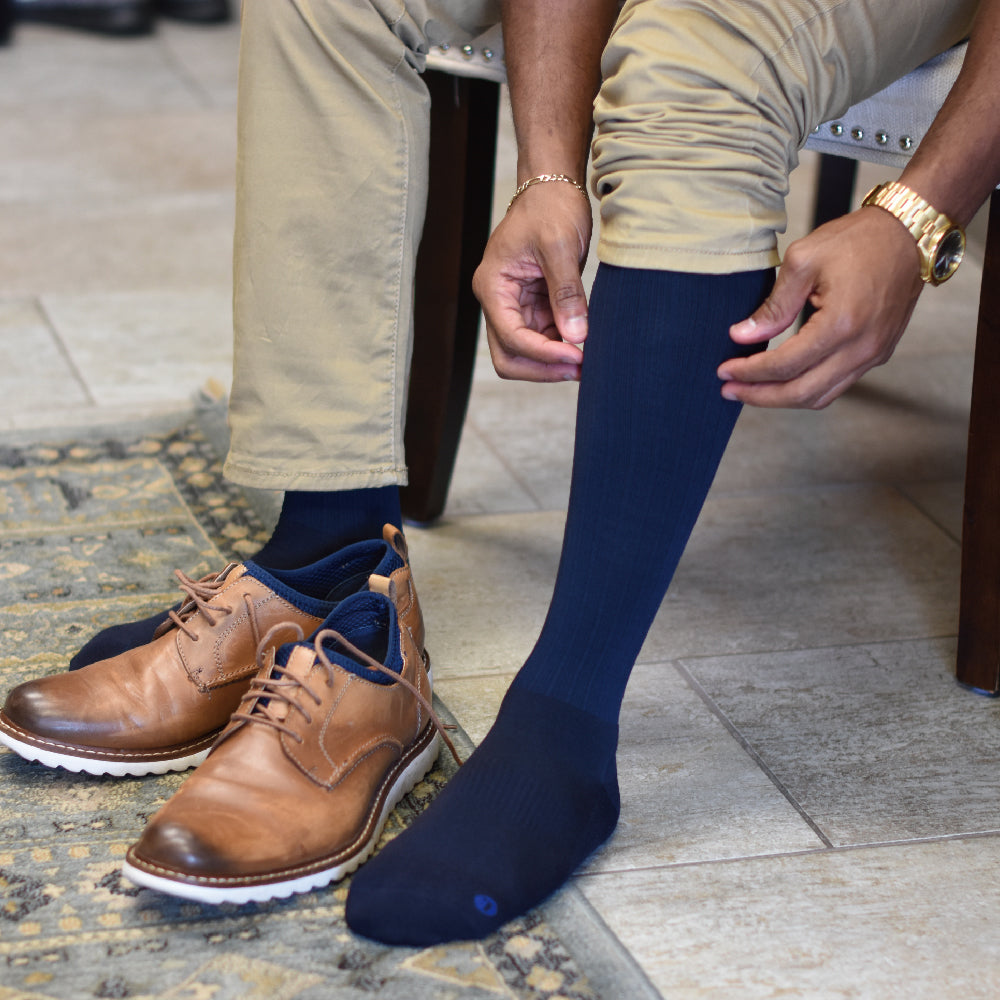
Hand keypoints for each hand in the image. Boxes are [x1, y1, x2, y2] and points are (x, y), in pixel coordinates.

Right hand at [472, 182, 591, 381]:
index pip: (511, 337)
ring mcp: (515, 307)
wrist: (553, 188)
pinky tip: (585, 346)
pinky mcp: (534, 306)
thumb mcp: (560, 246)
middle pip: (509, 356)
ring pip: (526, 353)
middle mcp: (498, 301)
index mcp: (493, 286)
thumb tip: (576, 337)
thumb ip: (566, 293)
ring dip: (553, 362)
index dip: (543, 353)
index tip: (577, 356)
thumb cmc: (550, 208)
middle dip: (541, 369)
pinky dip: (561, 347)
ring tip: (588, 361)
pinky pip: (543, 338)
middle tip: (579, 370)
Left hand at [717, 207, 924, 408]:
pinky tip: (783, 379)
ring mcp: (874, 354)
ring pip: (820, 396)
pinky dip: (806, 388)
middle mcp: (862, 347)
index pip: (784, 365)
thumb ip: (772, 306)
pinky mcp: (879, 353)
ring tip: (750, 389)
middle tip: (729, 390)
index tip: (724, 370)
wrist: (909, 232)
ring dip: (781, 399)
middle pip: (800, 393)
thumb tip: (742, 336)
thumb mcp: (803, 261)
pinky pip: (837, 384)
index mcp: (841, 324)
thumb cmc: (859, 239)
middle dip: (759, 396)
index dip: (750, 372)